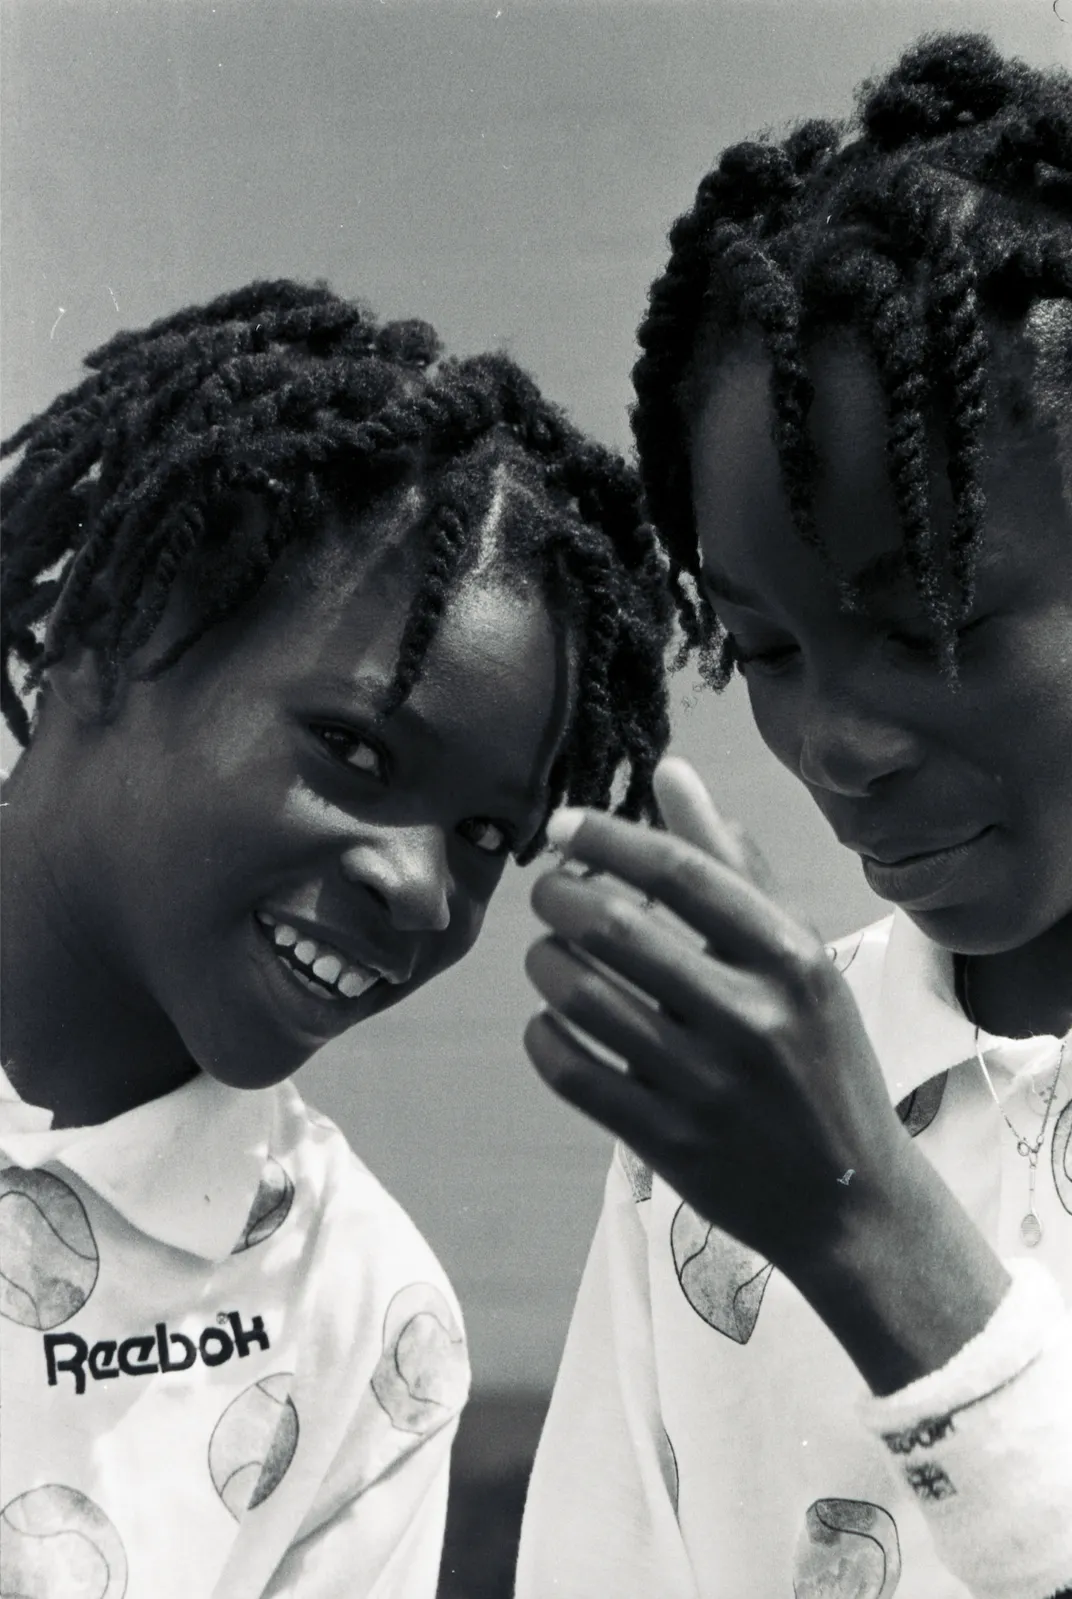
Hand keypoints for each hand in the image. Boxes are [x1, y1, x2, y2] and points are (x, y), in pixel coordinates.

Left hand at [525, 757, 904, 1273]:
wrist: (852, 1204)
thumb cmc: (821, 1060)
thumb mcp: (801, 957)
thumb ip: (736, 864)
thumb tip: (672, 774)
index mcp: (791, 959)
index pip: (679, 871)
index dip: (606, 837)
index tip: (562, 826)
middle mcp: (753, 1017)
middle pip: (614, 927)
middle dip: (557, 896)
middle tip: (548, 892)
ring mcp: (707, 1086)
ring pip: (580, 995)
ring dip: (543, 962)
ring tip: (549, 955)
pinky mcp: (666, 1143)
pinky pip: (569, 1070)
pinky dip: (542, 1035)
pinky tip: (552, 1022)